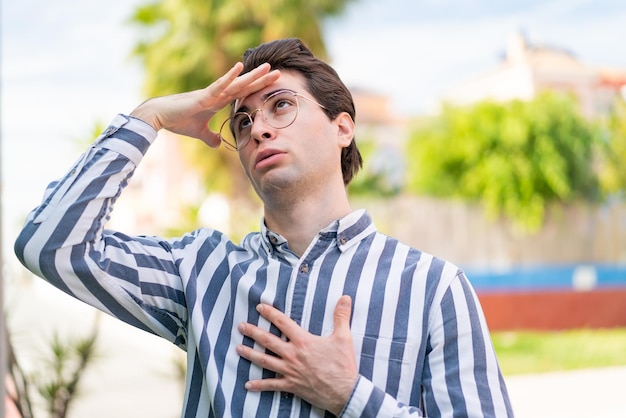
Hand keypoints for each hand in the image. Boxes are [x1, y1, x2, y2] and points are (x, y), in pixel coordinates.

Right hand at [130, 62, 279, 146]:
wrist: (160, 116)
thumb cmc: (178, 120)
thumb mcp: (199, 132)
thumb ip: (210, 137)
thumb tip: (217, 143)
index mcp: (218, 101)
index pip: (242, 94)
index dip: (257, 89)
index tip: (272, 85)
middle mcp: (218, 94)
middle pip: (244, 86)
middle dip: (261, 80)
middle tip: (279, 73)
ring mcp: (211, 93)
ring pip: (236, 83)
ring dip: (252, 76)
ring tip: (268, 67)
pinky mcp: (203, 95)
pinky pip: (219, 85)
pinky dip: (229, 77)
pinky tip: (239, 67)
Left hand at [237, 295, 357, 415]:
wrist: (344, 391)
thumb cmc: (343, 364)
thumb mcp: (343, 337)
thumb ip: (341, 316)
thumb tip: (345, 298)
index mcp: (303, 341)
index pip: (283, 323)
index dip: (270, 313)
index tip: (259, 307)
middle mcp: (292, 355)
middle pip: (268, 341)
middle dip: (252, 332)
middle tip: (240, 326)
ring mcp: (290, 371)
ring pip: (265, 361)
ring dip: (250, 354)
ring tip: (238, 349)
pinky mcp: (291, 386)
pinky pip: (271, 385)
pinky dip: (259, 385)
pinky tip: (248, 385)